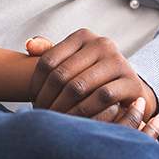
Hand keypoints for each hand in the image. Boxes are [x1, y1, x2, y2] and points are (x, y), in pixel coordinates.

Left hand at [25, 30, 158, 135]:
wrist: (129, 89)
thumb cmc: (92, 75)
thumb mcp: (71, 61)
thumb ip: (48, 52)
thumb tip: (28, 45)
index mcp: (83, 36)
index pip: (48, 60)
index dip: (36, 83)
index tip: (32, 99)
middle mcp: (101, 43)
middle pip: (62, 74)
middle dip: (47, 98)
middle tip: (40, 114)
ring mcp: (118, 61)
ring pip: (79, 87)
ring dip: (62, 107)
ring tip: (54, 119)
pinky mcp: (130, 81)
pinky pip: (101, 98)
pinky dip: (83, 112)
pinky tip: (74, 122)